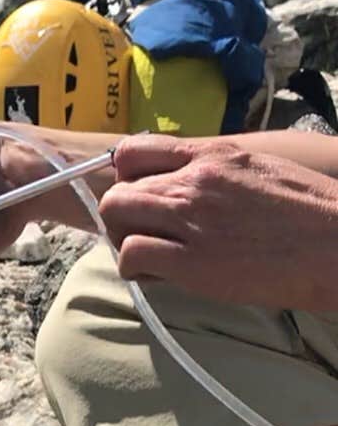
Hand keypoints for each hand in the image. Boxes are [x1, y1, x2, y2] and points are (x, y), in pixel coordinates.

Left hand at [102, 135, 337, 309]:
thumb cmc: (308, 211)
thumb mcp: (257, 167)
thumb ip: (213, 169)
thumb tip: (184, 179)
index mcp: (211, 155)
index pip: (133, 151)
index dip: (125, 177)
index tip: (140, 196)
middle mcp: (193, 182)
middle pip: (118, 191)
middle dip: (121, 217)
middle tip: (142, 235)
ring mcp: (190, 220)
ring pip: (116, 218)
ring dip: (123, 241)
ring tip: (149, 257)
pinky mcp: (191, 260)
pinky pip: (131, 256)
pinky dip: (135, 268)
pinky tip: (157, 275)